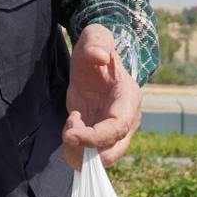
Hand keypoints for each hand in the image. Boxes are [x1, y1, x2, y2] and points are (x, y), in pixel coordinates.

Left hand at [63, 24, 142, 169]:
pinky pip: (90, 155)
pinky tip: (73, 124)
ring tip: (71, 123)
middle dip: (85, 151)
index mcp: (128, 98)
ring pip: (100, 159)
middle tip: (68, 131)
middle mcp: (127, 120)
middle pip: (112, 153)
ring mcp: (116, 132)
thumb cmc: (96, 49)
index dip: (95, 137)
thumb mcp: (95, 36)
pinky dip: (76, 148)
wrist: (94, 61)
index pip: (118, 128)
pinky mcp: (102, 138)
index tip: (71, 133)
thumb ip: (98, 41)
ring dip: (78, 150)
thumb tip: (99, 56)